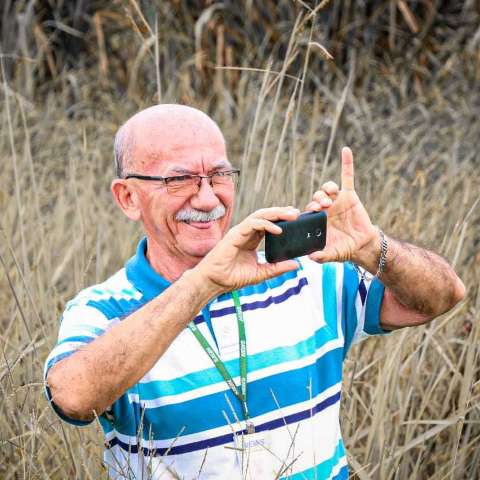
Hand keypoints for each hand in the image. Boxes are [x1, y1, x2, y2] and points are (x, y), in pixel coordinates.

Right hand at [194, 207, 300, 291]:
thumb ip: (277, 268)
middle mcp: (246, 233)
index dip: (281, 219)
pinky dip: (266, 224)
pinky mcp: (235, 234)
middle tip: (297, 213)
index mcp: (252, 239)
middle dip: (282, 213)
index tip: (296, 219)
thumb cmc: (233, 277)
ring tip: (291, 215)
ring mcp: (240, 232)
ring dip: (276, 214)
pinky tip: (278, 230)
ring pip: (260, 216)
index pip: (269, 224)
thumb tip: (296, 265)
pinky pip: (253, 224)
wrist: (215, 282)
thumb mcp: (261, 273)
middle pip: (266, 216)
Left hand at [305, 147, 377, 264]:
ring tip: (328, 199)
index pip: (307, 210)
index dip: (306, 209)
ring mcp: (337, 201)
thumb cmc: (344, 249)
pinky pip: (347, 177)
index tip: (307, 212)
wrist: (363, 245)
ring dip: (326, 190)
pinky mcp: (350, 196)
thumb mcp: (331, 254)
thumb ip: (321, 256)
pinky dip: (347, 164)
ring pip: (328, 188)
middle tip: (321, 207)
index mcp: (317, 219)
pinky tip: (345, 150)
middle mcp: (326, 208)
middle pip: (316, 196)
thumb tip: (311, 258)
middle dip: (317, 200)